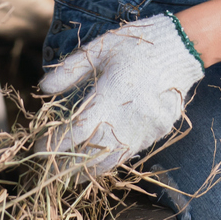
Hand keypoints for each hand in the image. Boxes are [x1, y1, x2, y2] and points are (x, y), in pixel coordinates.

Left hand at [38, 15, 204, 176]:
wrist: (182, 47)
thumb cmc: (136, 44)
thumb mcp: (100, 49)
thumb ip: (70, 70)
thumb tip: (43, 88)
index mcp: (111, 96)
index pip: (76, 132)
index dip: (55, 144)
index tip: (39, 148)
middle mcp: (129, 118)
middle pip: (93, 154)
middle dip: (68, 166)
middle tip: (49, 171)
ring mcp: (147, 128)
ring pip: (114, 160)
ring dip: (91, 170)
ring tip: (73, 175)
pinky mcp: (159, 131)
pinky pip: (132, 152)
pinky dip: (114, 158)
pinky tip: (102, 158)